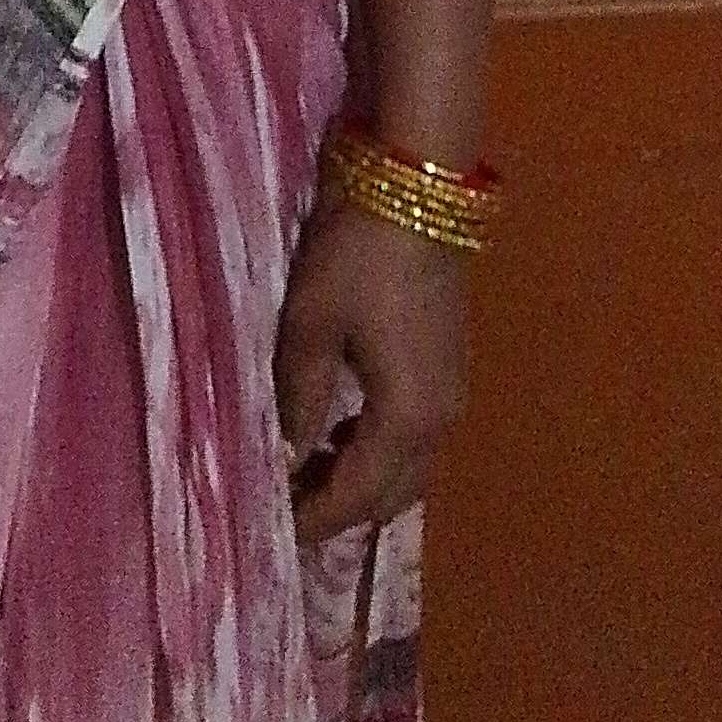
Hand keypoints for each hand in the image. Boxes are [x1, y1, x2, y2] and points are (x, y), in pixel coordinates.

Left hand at [272, 192, 471, 547]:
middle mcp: (441, 421)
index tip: (269, 534)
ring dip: (360, 478)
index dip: (312, 520)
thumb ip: (299, 398)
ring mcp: (452, 393)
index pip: (355, 497)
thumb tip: (287, 453)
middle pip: (390, 496)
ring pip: (407, 468)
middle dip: (339, 508)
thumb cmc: (358, 256)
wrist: (418, 186)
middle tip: (283, 502)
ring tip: (302, 466)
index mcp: (406, 419)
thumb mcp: (310, 326)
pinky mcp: (450, 367)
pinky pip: (414, 436)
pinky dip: (377, 448)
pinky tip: (338, 428)